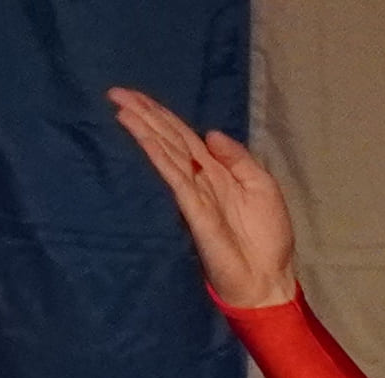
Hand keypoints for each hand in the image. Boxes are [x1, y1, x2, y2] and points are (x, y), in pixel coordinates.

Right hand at [108, 87, 298, 308]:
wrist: (267, 279)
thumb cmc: (268, 237)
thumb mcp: (261, 185)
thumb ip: (238, 158)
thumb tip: (210, 133)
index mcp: (215, 170)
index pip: (182, 135)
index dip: (161, 115)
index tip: (135, 96)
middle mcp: (199, 177)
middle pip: (167, 138)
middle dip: (144, 114)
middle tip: (115, 92)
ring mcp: (193, 193)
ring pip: (165, 153)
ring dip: (144, 129)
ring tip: (120, 108)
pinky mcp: (193, 210)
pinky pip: (174, 177)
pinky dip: (158, 155)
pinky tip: (144, 138)